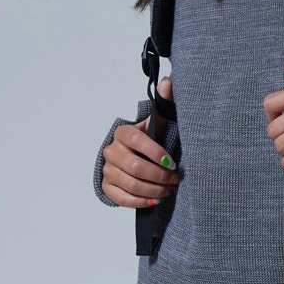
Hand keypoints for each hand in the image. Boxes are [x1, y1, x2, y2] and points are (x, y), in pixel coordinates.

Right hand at [100, 77, 180, 206]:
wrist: (133, 154)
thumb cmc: (149, 137)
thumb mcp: (157, 120)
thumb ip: (164, 102)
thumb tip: (169, 82)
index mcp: (123, 132)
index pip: (137, 140)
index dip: (155, 153)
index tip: (173, 162)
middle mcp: (112, 150)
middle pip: (135, 167)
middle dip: (159, 176)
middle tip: (175, 180)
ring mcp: (107, 169)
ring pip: (131, 184)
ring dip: (154, 190)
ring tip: (170, 190)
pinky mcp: (107, 186)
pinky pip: (122, 198)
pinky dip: (140, 201)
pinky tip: (155, 200)